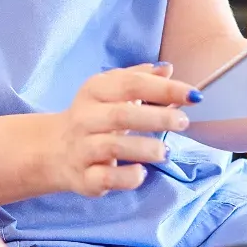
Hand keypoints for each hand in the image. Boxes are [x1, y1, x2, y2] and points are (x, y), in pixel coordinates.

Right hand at [35, 63, 196, 197]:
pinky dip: (128, 176)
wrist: (53, 151)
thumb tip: (167, 69)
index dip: (164, 89)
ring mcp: (82, 149)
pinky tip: (142, 172)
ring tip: (165, 151)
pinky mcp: (84, 178)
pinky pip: (106, 178)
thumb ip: (139, 79)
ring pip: (112, 147)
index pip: (130, 85)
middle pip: (121, 115)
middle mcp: (85, 118)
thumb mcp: (110, 92)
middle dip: (157, 117)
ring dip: (145, 148)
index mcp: (94, 92)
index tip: (193, 95)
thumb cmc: (93, 117)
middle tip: (183, 122)